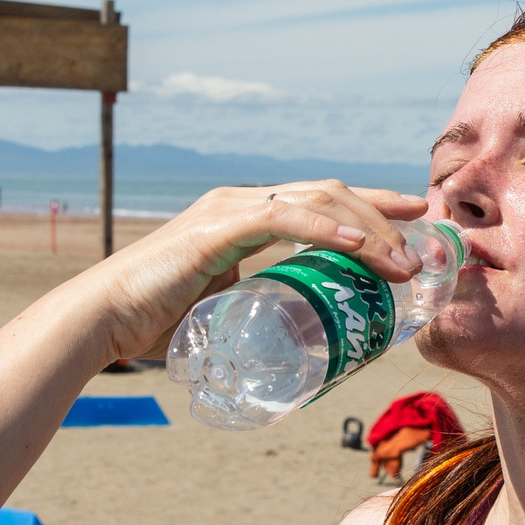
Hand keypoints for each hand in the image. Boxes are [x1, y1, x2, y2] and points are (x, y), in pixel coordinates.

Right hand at [97, 180, 429, 361]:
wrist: (102, 321)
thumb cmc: (152, 323)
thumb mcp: (220, 308)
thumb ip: (251, 306)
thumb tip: (286, 333)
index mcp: (242, 216)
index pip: (319, 200)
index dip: (368, 207)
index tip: (410, 220)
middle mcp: (240, 202)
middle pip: (328, 192)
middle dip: (381, 212)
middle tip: (421, 238)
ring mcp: (228, 210)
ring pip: (317, 201)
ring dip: (368, 229)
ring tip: (402, 261)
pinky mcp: (216, 228)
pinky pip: (283, 218)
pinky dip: (325, 228)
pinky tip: (357, 244)